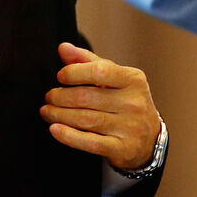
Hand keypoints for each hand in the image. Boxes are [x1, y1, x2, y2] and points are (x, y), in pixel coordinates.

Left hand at [40, 43, 160, 169]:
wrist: (150, 138)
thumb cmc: (126, 102)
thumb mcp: (114, 79)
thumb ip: (88, 61)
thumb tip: (63, 48)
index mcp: (133, 80)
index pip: (99, 71)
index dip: (74, 72)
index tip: (60, 77)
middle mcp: (134, 103)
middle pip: (86, 97)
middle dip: (60, 96)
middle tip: (49, 97)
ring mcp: (129, 127)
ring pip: (85, 119)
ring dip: (58, 115)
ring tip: (47, 111)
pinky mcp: (122, 149)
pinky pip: (90, 142)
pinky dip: (69, 136)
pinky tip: (54, 129)